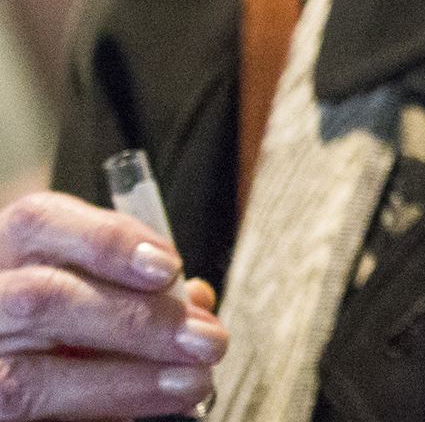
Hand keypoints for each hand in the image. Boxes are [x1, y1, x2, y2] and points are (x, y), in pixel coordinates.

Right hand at [0, 192, 225, 419]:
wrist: (19, 368)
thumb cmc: (75, 319)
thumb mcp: (97, 286)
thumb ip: (140, 286)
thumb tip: (196, 302)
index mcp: (8, 249)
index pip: (40, 222)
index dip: (109, 243)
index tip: (170, 268)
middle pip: (43, 299)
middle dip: (135, 320)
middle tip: (205, 340)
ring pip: (28, 378)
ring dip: (125, 382)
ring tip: (191, 383)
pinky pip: (36, 421)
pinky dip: (97, 416)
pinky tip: (139, 415)